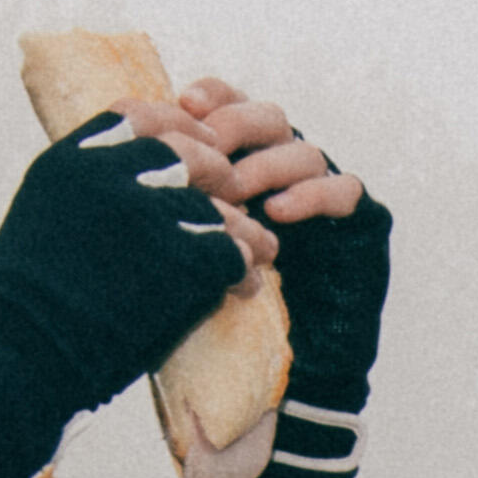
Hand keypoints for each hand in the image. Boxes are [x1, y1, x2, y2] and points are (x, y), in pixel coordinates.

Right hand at [0, 109, 253, 412]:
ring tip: (260, 247)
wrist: (23, 354)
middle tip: (234, 191)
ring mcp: (150, 215)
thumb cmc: (27, 302)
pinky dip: (243, 267)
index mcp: (73, 159)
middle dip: (217, 170)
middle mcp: (111, 176)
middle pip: (187, 152)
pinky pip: (232, 250)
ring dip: (243, 227)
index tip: (198, 139)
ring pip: (218, 207)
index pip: (137, 116)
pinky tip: (244, 284)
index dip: (175, 124)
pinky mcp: (183, 260)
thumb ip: (87, 187)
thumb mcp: (45, 218)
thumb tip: (130, 177)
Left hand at [143, 74, 389, 437]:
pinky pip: (346, 191)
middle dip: (236, 128)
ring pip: (305, 151)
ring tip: (236, 195)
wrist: (285, 379)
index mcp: (243, 168)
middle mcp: (285, 175)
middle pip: (269, 117)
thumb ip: (162, 211)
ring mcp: (325, 198)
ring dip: (267, 167)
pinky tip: (279, 213)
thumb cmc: (220, 319)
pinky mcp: (361, 225)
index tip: (184, 105)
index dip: (213, 97)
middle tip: (208, 151)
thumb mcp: (177, 254)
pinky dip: (314, 195)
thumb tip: (116, 164)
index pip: (232, 109)